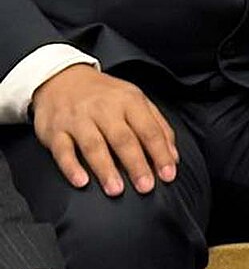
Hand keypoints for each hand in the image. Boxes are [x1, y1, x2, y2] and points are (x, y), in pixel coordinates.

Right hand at [30, 66, 177, 195]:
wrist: (63, 78)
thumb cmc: (105, 95)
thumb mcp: (136, 100)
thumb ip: (158, 126)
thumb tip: (172, 156)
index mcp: (130, 101)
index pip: (149, 130)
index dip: (160, 153)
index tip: (168, 174)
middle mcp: (104, 109)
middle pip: (123, 139)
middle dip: (136, 164)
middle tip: (145, 187)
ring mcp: (78, 120)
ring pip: (94, 146)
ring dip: (106, 169)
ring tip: (116, 190)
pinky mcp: (55, 131)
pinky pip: (63, 151)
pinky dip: (71, 167)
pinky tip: (81, 181)